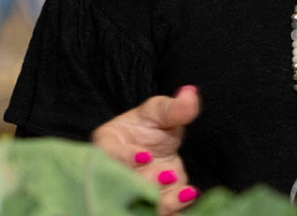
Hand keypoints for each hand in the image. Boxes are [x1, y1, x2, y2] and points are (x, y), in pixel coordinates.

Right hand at [92, 86, 201, 213]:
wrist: (158, 150)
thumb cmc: (150, 128)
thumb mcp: (161, 112)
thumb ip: (174, 107)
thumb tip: (190, 93)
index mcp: (106, 147)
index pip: (109, 155)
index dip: (125, 158)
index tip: (145, 156)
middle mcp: (113, 174)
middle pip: (123, 184)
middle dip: (145, 182)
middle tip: (168, 175)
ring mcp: (129, 194)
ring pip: (139, 204)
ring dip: (161, 201)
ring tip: (183, 190)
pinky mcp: (146, 208)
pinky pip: (156, 214)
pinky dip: (172, 209)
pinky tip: (187, 197)